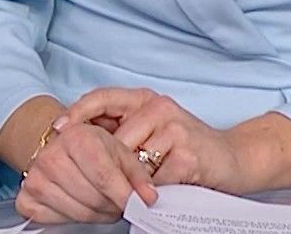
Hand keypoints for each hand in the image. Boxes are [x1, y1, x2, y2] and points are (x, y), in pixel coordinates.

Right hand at [15, 119, 158, 224]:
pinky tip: (81, 203)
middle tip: (120, 202)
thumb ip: (138, 174)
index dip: (124, 194)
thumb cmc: (92, 148)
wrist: (61, 148)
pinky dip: (73, 218)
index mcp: (76, 137)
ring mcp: (35, 178)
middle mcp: (51, 156)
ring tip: (104, 202)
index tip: (138, 204)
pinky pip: (56, 221)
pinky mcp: (26, 198)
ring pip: (78, 212)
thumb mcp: (120, 152)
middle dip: (113, 205)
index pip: (104, 176)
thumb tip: (148, 197)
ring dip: (97, 214)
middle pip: (92, 197)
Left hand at [61, 87, 247, 193]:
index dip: (77, 113)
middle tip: (98, 183)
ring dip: (129, 183)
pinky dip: (151, 192)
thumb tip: (74, 139)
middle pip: (113, 140)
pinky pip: (154, 181)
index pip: (102, 97)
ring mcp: (175, 130)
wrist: (233, 159)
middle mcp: (160, 108)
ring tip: (134, 190)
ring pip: (132, 163)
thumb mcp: (153, 130)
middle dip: (105, 166)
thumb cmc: (186, 148)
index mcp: (147, 99)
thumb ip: (122, 131)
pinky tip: (157, 193)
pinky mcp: (187, 155)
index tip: (58, 132)